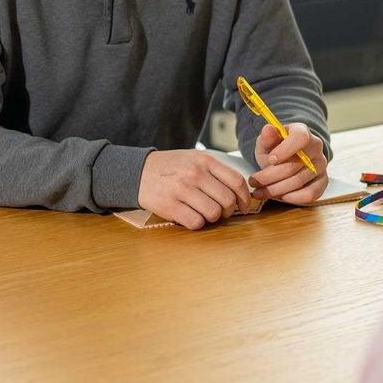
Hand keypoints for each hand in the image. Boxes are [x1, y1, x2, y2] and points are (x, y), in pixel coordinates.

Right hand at [139, 149, 256, 229]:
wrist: (138, 172)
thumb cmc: (171, 168)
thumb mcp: (194, 158)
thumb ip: (216, 171)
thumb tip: (240, 192)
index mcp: (204, 160)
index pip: (236, 181)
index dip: (244, 198)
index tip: (243, 207)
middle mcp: (195, 173)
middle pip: (227, 200)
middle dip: (228, 211)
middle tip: (221, 212)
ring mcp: (182, 189)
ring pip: (213, 213)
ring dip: (212, 218)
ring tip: (203, 213)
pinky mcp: (170, 206)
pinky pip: (196, 222)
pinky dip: (197, 223)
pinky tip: (190, 216)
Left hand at [250, 123, 328, 204]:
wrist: (287, 159)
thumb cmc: (275, 149)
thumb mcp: (266, 142)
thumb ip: (266, 138)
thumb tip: (268, 129)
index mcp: (302, 131)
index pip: (300, 138)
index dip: (285, 150)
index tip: (270, 160)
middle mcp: (316, 147)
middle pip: (293, 166)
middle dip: (269, 177)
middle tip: (253, 182)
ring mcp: (321, 165)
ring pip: (298, 182)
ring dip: (276, 190)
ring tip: (260, 192)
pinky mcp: (323, 181)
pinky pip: (310, 194)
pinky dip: (292, 198)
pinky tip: (279, 197)